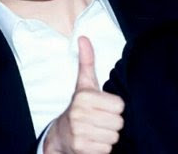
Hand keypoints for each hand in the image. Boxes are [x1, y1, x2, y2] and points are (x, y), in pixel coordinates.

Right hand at [44, 36, 124, 153]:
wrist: (61, 133)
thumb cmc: (78, 106)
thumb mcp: (83, 84)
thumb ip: (86, 61)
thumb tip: (83, 37)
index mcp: (83, 96)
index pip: (119, 105)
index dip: (112, 106)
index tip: (100, 106)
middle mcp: (79, 113)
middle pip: (119, 122)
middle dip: (111, 122)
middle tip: (97, 119)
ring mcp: (79, 132)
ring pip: (114, 137)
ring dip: (106, 135)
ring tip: (94, 129)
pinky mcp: (81, 148)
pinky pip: (106, 149)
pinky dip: (101, 147)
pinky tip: (91, 140)